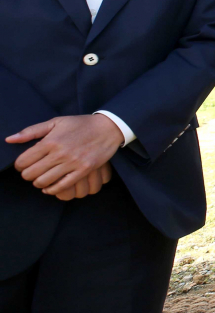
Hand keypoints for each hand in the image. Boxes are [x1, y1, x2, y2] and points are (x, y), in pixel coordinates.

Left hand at [8, 115, 122, 196]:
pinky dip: (52, 190)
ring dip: (39, 183)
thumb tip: (9, 139)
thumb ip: (31, 131)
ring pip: (44, 182)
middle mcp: (60, 153)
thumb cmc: (80, 124)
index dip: (20, 165)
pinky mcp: (83, 170)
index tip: (24, 164)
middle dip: (28, 175)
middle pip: (31, 174)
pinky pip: (62, 186)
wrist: (108, 127)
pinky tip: (50, 187)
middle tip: (32, 172)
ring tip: (41, 178)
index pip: (23, 161)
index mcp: (50, 141)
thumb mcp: (56, 122)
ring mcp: (72, 163)